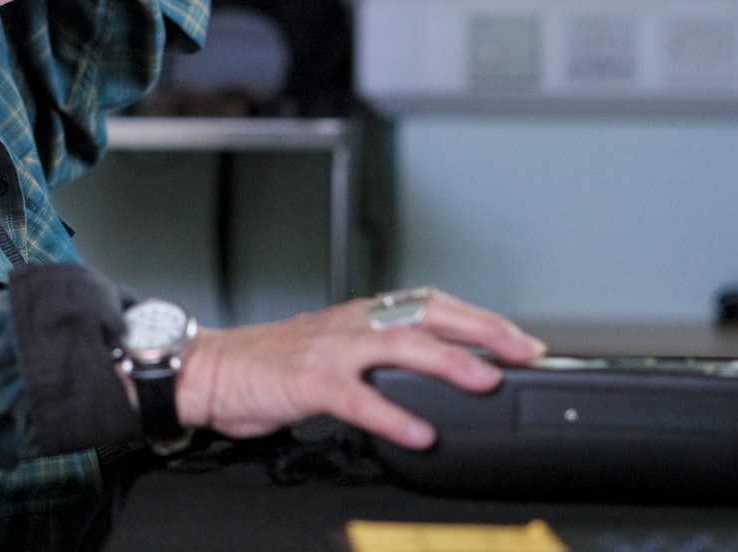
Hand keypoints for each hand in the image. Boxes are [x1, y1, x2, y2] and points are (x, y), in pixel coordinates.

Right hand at [173, 290, 545, 449]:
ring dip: (448, 362)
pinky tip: (419, 432)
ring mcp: (334, 349)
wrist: (214, 369)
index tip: (522, 342)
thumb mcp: (341, 349)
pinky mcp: (310, 381)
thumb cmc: (277, 364)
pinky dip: (393, 415)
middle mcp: (356, 323)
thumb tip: (441, 373)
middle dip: (483, 332)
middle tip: (523, 352)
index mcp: (366, 313)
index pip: (436, 305)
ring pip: (401, 347)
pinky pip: (359, 398)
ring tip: (485, 382)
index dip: (483, 320)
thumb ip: (384, 356)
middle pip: (431, 316)